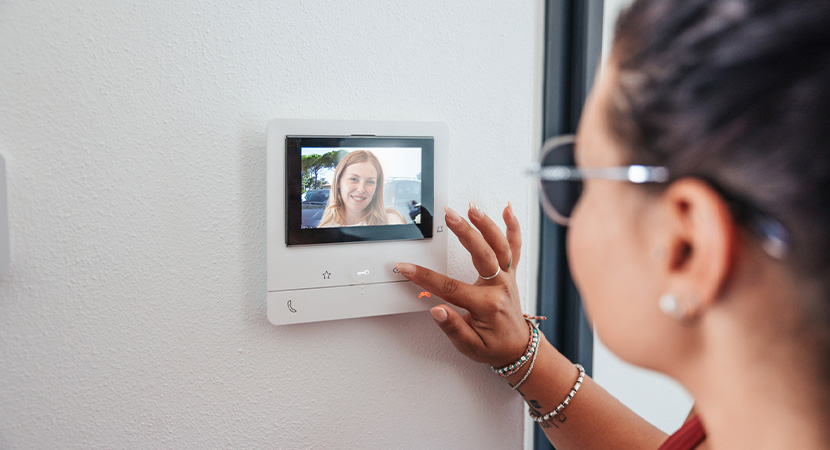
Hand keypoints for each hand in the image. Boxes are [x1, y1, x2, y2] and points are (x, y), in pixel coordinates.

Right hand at [397, 203, 529, 367]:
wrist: (518, 349)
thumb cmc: (493, 348)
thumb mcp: (469, 347)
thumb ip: (453, 328)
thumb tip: (436, 310)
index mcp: (486, 305)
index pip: (450, 287)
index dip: (424, 277)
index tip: (406, 267)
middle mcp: (499, 287)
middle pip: (482, 254)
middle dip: (464, 232)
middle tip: (450, 215)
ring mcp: (507, 278)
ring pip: (500, 246)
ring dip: (487, 224)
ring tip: (472, 208)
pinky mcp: (511, 274)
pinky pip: (515, 247)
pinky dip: (513, 227)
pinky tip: (508, 210)